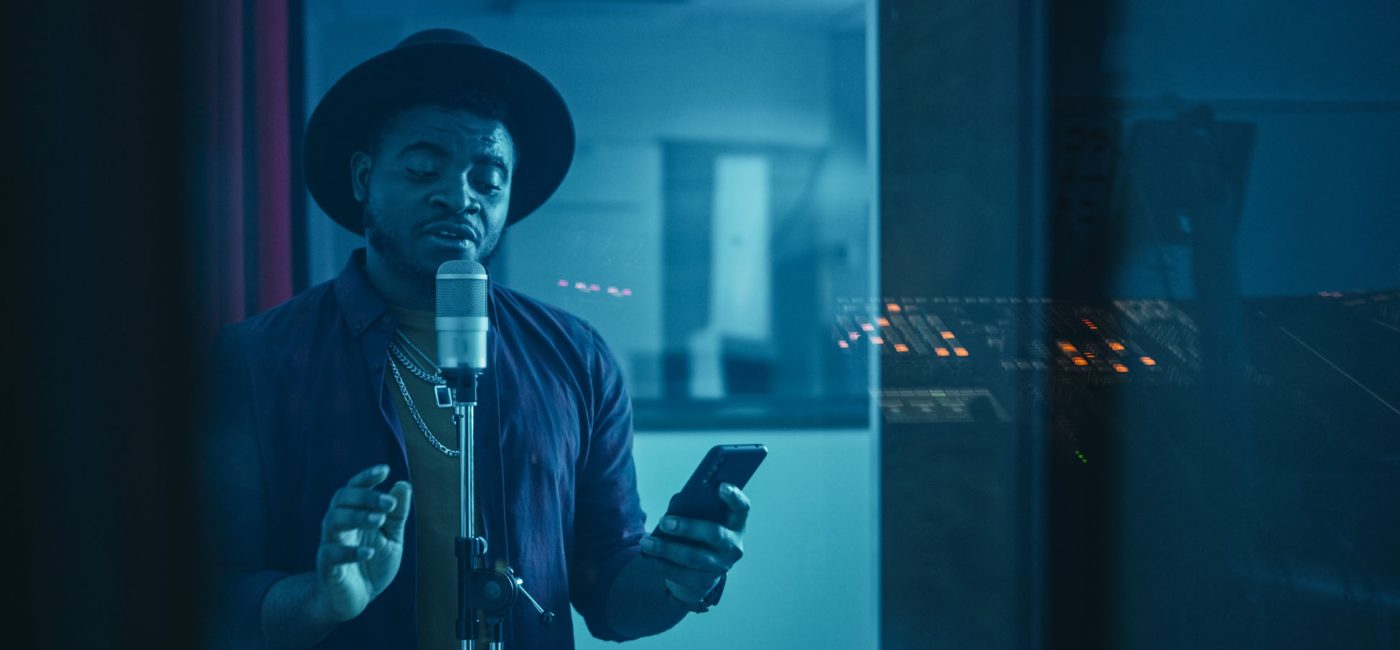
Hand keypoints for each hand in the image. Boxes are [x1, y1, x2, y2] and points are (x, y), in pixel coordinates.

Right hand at [313, 464, 411, 622]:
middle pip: (341, 499)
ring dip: (356, 516)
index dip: (366, 477)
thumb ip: (397, 515)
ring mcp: (330, 544)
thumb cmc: (372, 563)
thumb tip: (403, 484)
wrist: (355, 599)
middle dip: (365, 496)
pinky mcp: (327, 567)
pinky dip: (349, 551)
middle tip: (388, 503)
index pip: (354, 488)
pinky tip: (368, 552)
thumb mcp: (391, 537)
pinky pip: (331, 554)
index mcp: (353, 514)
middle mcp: (339, 525)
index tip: (385, 470)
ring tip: (379, 520)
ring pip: (332, 521)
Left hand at [640, 482, 750, 605]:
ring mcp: (721, 566)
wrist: (701, 570)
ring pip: (693, 557)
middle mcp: (733, 545)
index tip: (721, 486)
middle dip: (687, 527)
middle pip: (714, 534)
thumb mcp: (702, 519)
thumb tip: (676, 506)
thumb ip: (694, 509)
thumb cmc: (699, 533)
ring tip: (646, 542)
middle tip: (664, 522)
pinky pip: (681, 574)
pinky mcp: (705, 582)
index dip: (734, 497)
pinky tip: (649, 557)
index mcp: (736, 523)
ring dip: (667, 549)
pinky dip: (662, 564)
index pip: (742, 508)